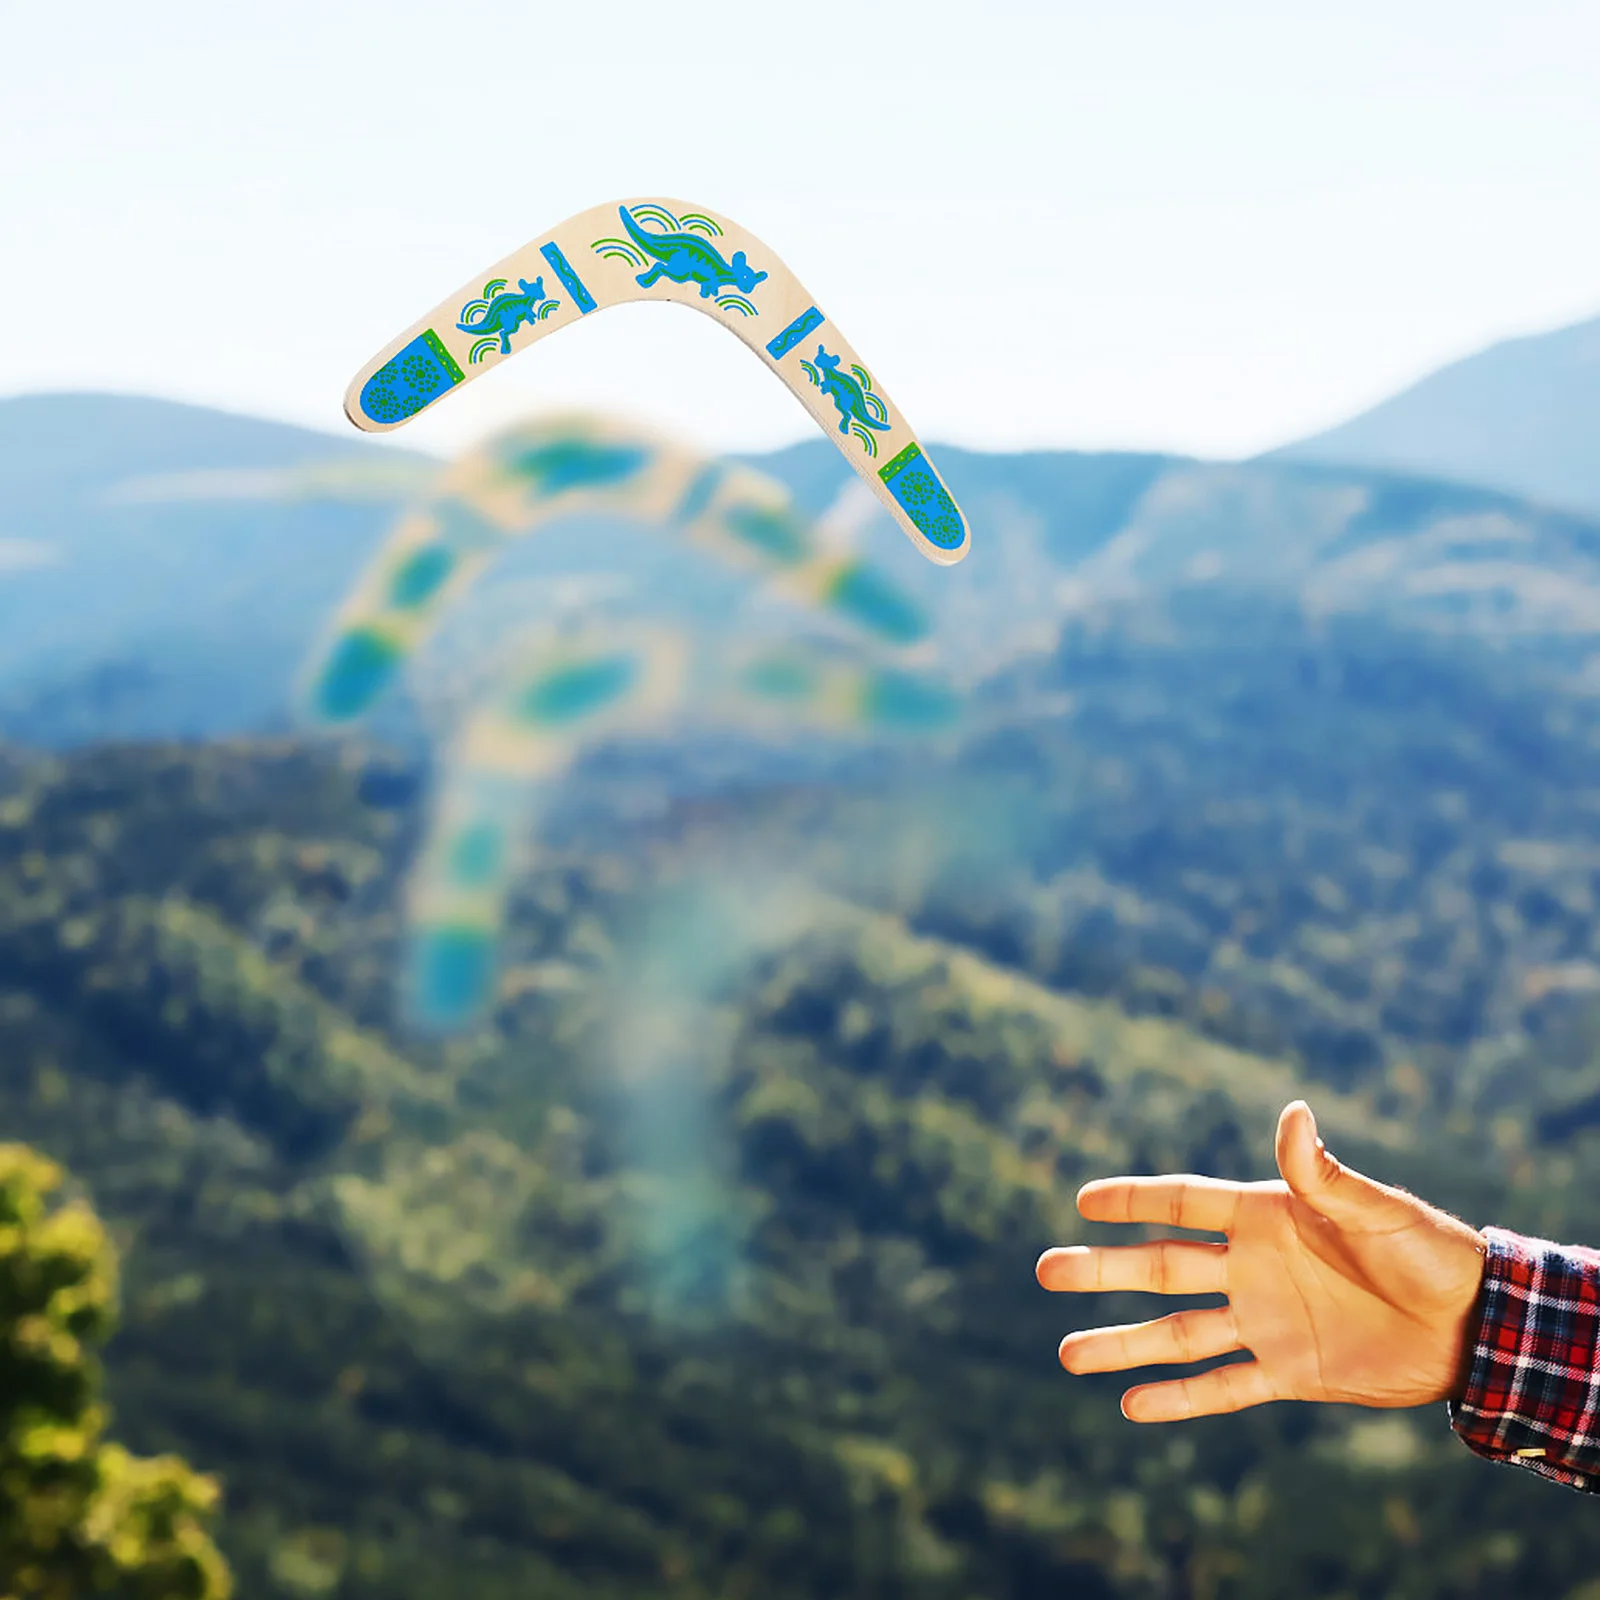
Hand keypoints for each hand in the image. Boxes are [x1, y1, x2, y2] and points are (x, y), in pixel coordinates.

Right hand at [1036, 1101, 1487, 1420]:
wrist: (1472, 1324)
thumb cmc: (1426, 1251)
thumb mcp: (1374, 1210)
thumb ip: (1323, 1174)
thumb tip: (1293, 1113)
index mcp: (1264, 1217)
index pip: (1183, 1203)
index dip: (1134, 1201)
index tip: (1082, 1200)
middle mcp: (1251, 1266)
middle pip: (1161, 1268)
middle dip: (1103, 1270)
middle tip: (1046, 1271)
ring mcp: (1263, 1320)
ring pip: (1177, 1332)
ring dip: (1123, 1342)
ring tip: (1067, 1352)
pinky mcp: (1286, 1371)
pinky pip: (1221, 1385)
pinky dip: (1179, 1398)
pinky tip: (1132, 1405)